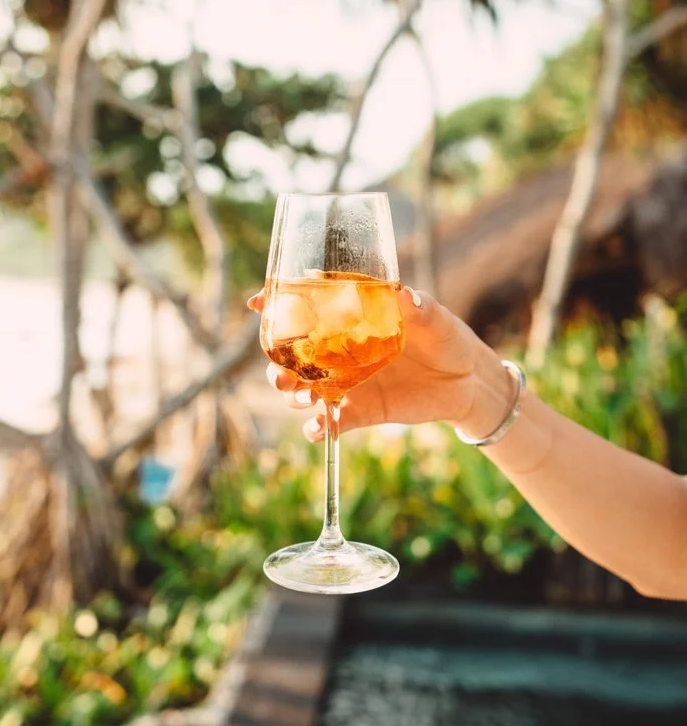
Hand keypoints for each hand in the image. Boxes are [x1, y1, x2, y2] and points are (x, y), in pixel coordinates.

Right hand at [247, 286, 509, 441]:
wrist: (469, 383)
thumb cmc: (449, 339)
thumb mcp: (437, 319)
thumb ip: (420, 309)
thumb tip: (405, 296)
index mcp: (353, 317)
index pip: (308, 306)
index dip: (278, 302)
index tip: (257, 302)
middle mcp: (341, 349)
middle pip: (294, 352)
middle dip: (276, 359)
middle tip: (279, 368)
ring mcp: (347, 381)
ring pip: (304, 388)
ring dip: (292, 392)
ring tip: (299, 394)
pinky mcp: (360, 411)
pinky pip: (329, 423)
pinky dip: (317, 429)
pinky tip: (316, 428)